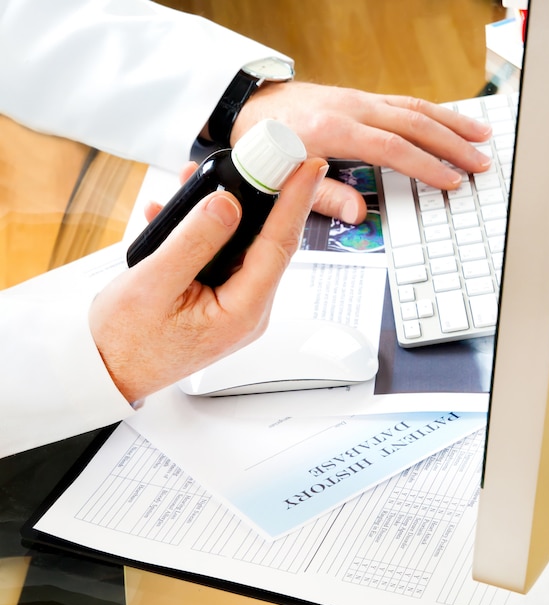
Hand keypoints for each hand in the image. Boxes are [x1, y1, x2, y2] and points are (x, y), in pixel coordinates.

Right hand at [89, 157, 327, 403]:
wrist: (109, 371)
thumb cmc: (126, 341)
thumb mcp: (154, 284)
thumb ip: (194, 241)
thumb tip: (228, 203)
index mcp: (242, 311)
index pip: (279, 245)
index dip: (295, 200)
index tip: (309, 165)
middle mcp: (249, 311)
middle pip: (269, 243)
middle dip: (261, 197)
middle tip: (257, 159)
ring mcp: (238, 308)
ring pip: (245, 248)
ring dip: (226, 213)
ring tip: (196, 181)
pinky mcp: (223, 302)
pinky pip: (225, 259)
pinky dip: (208, 235)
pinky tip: (178, 216)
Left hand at [233, 82, 492, 223]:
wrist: (251, 108)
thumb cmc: (265, 145)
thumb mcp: (284, 178)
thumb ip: (322, 196)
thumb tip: (357, 214)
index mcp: (334, 129)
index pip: (393, 148)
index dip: (426, 166)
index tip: (452, 182)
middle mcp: (352, 108)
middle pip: (414, 123)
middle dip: (452, 143)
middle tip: (481, 162)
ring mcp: (358, 101)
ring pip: (414, 107)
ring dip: (450, 122)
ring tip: (481, 135)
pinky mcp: (360, 100)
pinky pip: (403, 102)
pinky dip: (431, 112)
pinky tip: (448, 121)